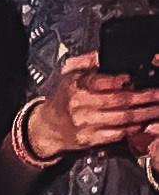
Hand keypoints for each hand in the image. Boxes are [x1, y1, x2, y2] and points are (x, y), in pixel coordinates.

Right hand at [22, 52, 158, 163]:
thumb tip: (100, 55)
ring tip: (157, 108)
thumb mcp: (68, 74)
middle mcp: (82, 107)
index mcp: (76, 87)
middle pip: (119, 101)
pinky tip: (144, 123)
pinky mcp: (91, 139)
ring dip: (144, 114)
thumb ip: (85, 61)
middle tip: (158, 94)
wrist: (46, 127)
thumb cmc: (61, 99)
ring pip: (122, 118)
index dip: (119, 81)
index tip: (132, 79)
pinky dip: (133, 129)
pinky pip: (116, 134)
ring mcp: (87, 125)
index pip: (101, 82)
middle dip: (144, 97)